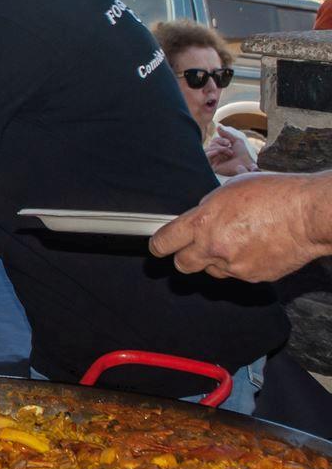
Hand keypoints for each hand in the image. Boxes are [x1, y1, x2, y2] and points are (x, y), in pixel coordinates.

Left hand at [151, 172, 322, 281]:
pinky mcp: (253, 277)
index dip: (159, 245)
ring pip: (211, 270)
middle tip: (194, 247)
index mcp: (203, 222)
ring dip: (216, 260)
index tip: (159, 246)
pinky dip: (241, 265)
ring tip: (237, 241)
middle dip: (184, 256)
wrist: (310, 215)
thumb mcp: (229, 190)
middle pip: (182, 264)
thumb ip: (208, 209)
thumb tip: (197, 219)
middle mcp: (214, 247)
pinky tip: (255, 248)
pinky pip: (236, 275)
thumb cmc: (275, 195)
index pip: (164, 242)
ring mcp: (234, 266)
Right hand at [206, 130, 256, 177]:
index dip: (220, 139)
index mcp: (220, 149)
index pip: (214, 141)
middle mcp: (216, 155)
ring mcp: (214, 161)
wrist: (246, 164)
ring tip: (228, 153)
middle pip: (210, 144)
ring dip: (218, 148)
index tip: (229, 143)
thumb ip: (226, 134)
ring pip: (207, 150)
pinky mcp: (212, 167)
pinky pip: (205, 157)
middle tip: (230, 149)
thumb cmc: (243, 154)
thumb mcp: (236, 141)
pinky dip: (210, 153)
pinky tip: (217, 152)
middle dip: (220, 144)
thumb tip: (218, 126)